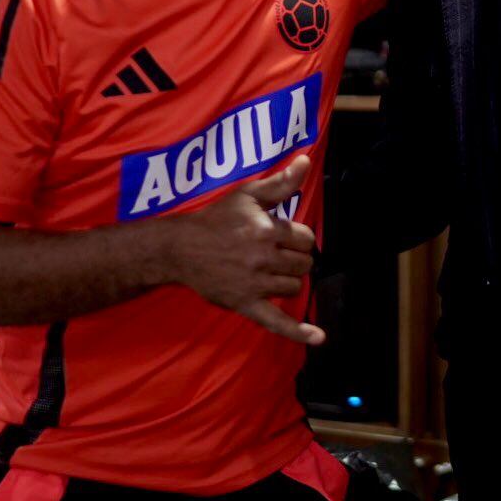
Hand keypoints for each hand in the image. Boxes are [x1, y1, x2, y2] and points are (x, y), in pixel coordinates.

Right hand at [164, 156, 324, 344]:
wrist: (180, 248)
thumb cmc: (217, 218)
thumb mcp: (248, 194)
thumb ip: (281, 182)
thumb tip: (306, 162)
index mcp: (267, 230)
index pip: (306, 237)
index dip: (297, 236)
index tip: (282, 234)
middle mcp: (263, 257)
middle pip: (304, 263)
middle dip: (295, 257)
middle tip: (274, 252)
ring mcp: (254, 283)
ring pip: (294, 286)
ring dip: (289, 279)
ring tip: (269, 269)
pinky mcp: (245, 304)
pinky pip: (277, 322)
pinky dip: (299, 331)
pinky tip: (319, 338)